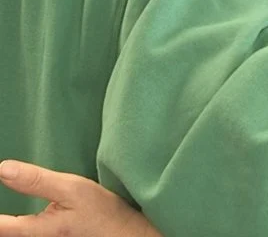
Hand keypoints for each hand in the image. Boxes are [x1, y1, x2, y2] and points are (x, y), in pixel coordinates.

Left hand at [0, 161, 160, 236]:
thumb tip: (3, 169)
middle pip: (7, 230)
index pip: (0, 227)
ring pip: (17, 231)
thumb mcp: (72, 189)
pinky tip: (17, 216)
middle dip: (4, 218)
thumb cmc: (100, 211)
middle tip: (5, 179)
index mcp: (36, 232)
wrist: (122, 233)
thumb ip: (36, 181)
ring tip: (7, 200)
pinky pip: (25, 231)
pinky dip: (16, 223)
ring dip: (10, 221)